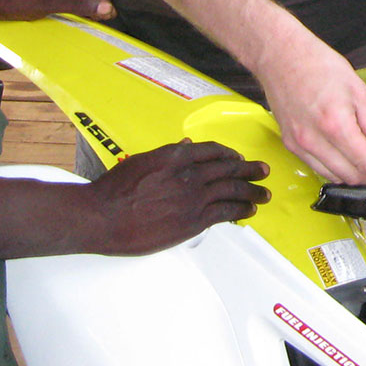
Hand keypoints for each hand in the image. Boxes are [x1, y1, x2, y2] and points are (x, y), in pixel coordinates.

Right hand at [86, 140, 268, 254]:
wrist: (102, 217)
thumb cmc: (114, 190)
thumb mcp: (142, 160)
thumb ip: (169, 154)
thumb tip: (186, 145)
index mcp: (177, 156)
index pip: (213, 151)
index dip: (230, 155)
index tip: (238, 159)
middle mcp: (190, 173)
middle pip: (229, 169)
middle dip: (250, 170)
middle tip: (263, 171)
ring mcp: (194, 197)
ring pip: (233, 190)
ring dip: (252, 191)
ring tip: (263, 193)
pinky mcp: (193, 220)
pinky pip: (226, 212)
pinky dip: (241, 210)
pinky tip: (248, 210)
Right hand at [258, 35, 365, 184]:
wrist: (281, 57)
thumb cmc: (320, 65)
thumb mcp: (358, 90)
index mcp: (335, 124)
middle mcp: (314, 141)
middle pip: (352, 176)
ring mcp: (299, 145)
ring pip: (334, 177)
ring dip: (357, 177)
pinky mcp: (290, 145)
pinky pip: (318, 169)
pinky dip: (337, 170)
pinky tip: (349, 159)